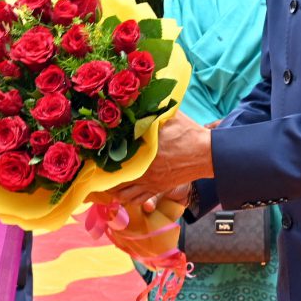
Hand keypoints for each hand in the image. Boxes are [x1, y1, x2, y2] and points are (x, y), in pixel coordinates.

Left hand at [92, 113, 212, 208]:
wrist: (207, 153)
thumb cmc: (189, 133)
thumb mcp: (170, 116)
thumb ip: (152, 111)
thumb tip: (136, 101)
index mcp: (145, 151)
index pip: (116, 158)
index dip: (102, 159)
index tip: (93, 156)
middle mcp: (144, 170)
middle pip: (115, 180)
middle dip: (103, 177)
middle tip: (95, 171)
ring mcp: (151, 183)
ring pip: (124, 194)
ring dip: (113, 190)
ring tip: (106, 183)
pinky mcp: (158, 190)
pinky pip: (137, 200)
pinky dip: (127, 199)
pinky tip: (122, 193)